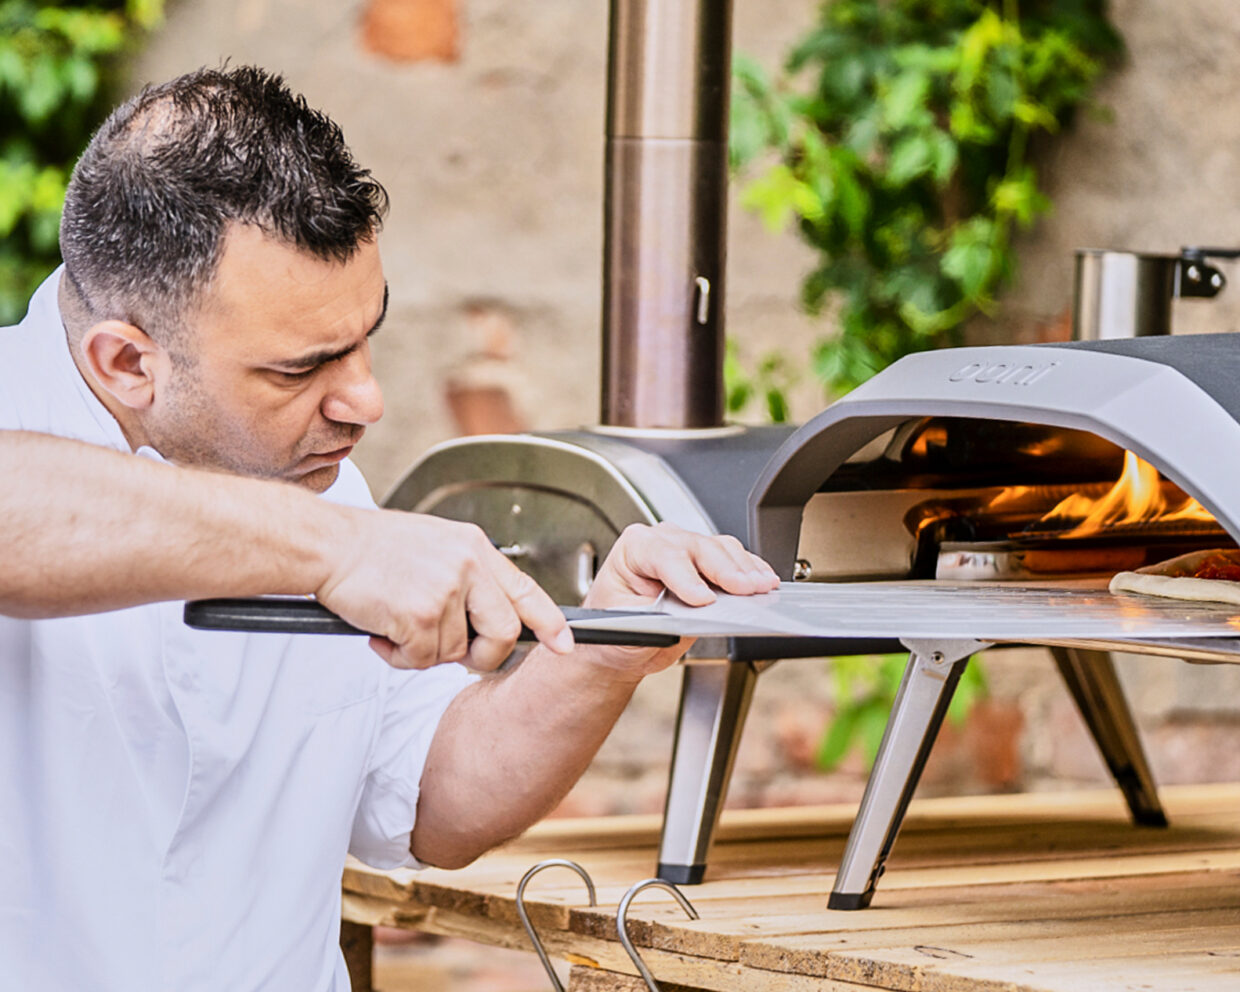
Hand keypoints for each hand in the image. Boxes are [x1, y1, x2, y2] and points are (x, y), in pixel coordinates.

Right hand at [316, 509, 573, 670]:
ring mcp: (445, 589)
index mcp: (475, 548)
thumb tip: (487, 619)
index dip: (550, 623)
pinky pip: (421, 659)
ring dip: (423, 652)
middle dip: (482, 657)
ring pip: (454, 652)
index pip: (527, 590)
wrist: (328, 544)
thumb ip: (468, 577)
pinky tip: (381, 632)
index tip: (565, 644)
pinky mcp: (419, 614)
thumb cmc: (374, 549)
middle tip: (454, 656)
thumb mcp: (437, 546)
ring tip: (396, 625)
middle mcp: (467, 565)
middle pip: (504, 632)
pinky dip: (398, 656)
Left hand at [578, 522, 779, 677]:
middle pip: (698, 548)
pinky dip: (751, 570)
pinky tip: (762, 581)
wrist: (620, 643)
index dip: (686, 577)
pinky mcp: (707, 563)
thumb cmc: (616, 631)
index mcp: (634, 548)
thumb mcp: (628, 629)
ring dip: (744, 569)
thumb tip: (691, 615)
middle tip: (746, 589)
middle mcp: (661, 541)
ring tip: (762, 586)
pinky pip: (733, 557)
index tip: (703, 599)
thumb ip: (659, 619)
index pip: (664, 555)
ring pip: (721, 549)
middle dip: (725, 569)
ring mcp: (686, 549)